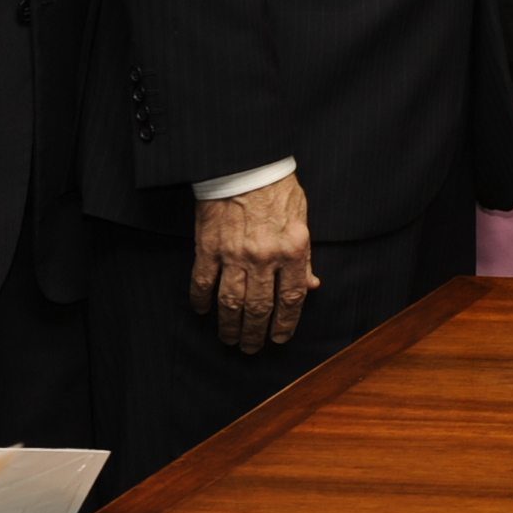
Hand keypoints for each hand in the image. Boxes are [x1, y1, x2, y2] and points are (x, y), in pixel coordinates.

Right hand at [191, 173, 318, 352]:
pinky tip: (203, 312)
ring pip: (231, 301)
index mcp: (293, 249)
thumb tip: (312, 286)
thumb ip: (306, 256)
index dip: (286, 323)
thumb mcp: (303, 219)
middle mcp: (264, 256)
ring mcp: (234, 253)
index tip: (280, 338)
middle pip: (260, 307)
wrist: (246, 164)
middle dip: (256, 333)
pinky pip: (202, 282)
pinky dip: (201, 301)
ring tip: (229, 339)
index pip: (291, 298)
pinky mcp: (208, 247)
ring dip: (230, 325)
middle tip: (251, 347)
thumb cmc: (277, 189)